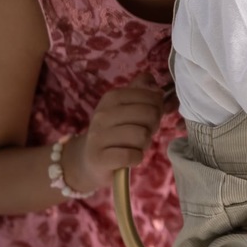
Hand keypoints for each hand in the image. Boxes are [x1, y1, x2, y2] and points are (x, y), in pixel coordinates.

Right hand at [68, 72, 165, 191]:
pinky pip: (132, 155)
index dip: (158, 107)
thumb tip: (157, 86)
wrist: (88, 159)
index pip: (150, 96)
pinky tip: (130, 157)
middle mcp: (103, 114)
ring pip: (142, 135)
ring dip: (144, 143)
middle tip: (144, 132)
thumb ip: (142, 91)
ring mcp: (99, 136)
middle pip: (149, 114)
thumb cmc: (115, 131)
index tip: (149, 116)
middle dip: (153, 126)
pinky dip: (137, 158)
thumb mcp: (127, 107)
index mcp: (111, 97)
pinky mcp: (99, 158)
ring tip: (135, 145)